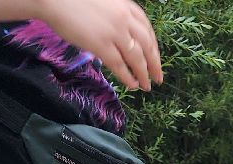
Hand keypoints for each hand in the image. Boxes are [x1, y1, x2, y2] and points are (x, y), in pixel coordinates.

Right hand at [35, 0, 162, 90]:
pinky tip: (133, 85)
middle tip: (158, 77)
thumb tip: (121, 35)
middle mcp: (124, 19)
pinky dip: (128, 77)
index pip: (147, 29)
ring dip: (144, 74)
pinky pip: (120, 66)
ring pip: (137, 58)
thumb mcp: (104, 3)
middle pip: (147, 46)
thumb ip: (116, 17)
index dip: (154, 46)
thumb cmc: (73, 0)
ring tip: (147, 86)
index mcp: (126, 6)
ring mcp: (114, 33)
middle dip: (155, 64)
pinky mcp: (101, 45)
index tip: (156, 57)